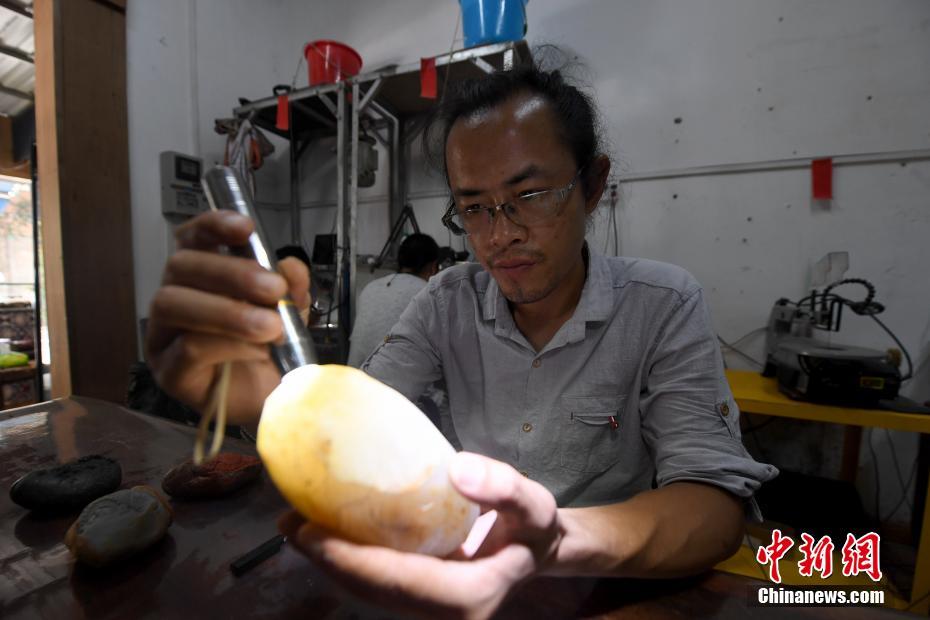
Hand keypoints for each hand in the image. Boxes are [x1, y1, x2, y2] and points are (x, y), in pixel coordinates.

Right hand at [146, 211, 310, 423]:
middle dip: (230, 273)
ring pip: (174, 304)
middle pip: (181, 267)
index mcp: (198, 277)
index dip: (213, 226)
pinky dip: (227, 345)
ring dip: (228, 311)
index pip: (191, 238)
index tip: (246, 229)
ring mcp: (164, 336)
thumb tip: (290, 267)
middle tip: (273, 290)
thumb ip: (290, 287)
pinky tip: (256, 350)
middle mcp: (173, 299)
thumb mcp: (289, 312)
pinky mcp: (169, 373)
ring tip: (270, 326)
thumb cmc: (268, 350)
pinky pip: (187, 349)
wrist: (271, 401)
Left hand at [280, 452, 563, 619]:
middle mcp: (443, 614)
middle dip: (328, 561)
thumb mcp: (533, 504)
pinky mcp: (418, 597)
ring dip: (330, 562)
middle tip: (290, 523)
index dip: (350, 560)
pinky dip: (348, 561)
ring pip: (370, 591)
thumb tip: (457, 468)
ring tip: (295, 526)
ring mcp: (428, 610)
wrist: (536, 551)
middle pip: (374, 591)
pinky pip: (377, 583)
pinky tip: (325, 534)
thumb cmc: (533, 529)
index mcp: (468, 597)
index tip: (310, 532)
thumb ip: (503, 488)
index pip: (398, 582)